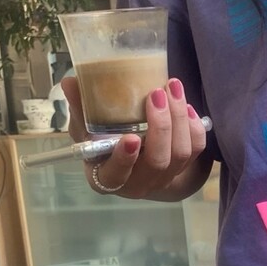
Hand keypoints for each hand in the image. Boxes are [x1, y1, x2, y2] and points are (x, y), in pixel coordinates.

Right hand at [63, 75, 208, 200]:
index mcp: (108, 178)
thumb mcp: (85, 129)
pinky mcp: (183, 168)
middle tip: (156, 94)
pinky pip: (195, 150)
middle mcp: (138, 183)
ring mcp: (163, 178)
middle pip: (157, 162)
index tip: (131, 137)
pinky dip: (194, 126)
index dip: (124, 158)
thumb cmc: (101, 143)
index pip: (116, 174)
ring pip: (181, 154)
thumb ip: (80, 109)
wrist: (129, 158)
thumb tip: (70, 82)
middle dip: (161, 127)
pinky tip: (185, 104)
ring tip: (172, 88)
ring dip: (179, 119)